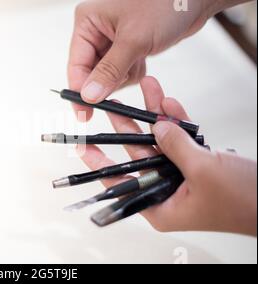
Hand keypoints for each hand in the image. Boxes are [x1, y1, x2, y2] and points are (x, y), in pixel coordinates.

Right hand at [67, 0, 246, 120]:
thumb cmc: (165, 3)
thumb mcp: (133, 40)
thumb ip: (109, 71)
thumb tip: (89, 95)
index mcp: (88, 22)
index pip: (76, 64)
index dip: (80, 91)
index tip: (85, 113)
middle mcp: (96, 31)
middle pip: (90, 72)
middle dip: (109, 80)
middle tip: (122, 78)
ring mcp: (111, 40)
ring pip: (107, 76)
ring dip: (124, 76)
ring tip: (139, 58)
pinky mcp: (126, 48)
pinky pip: (122, 73)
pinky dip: (133, 72)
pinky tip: (143, 59)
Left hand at [77, 76, 256, 235]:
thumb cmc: (243, 200)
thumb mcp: (203, 171)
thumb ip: (175, 147)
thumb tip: (158, 127)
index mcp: (158, 206)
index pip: (119, 183)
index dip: (100, 163)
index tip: (83, 147)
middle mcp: (164, 191)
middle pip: (137, 155)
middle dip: (127, 127)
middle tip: (112, 106)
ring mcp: (180, 177)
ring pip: (159, 142)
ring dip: (154, 116)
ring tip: (144, 90)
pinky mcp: (196, 165)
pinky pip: (180, 140)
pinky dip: (177, 122)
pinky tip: (167, 103)